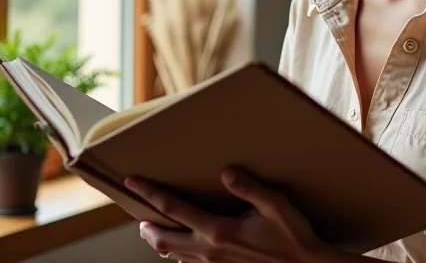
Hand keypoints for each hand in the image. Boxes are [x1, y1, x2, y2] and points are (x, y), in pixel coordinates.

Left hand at [125, 167, 329, 262]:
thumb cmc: (292, 236)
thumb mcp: (275, 205)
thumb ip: (249, 188)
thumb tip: (225, 173)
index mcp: (219, 230)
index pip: (175, 208)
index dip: (151, 194)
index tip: (132, 181)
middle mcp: (210, 251)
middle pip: (165, 239)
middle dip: (148, 227)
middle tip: (139, 217)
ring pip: (175, 255)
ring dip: (160, 242)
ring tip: (154, 231)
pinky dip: (179, 256)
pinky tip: (182, 251)